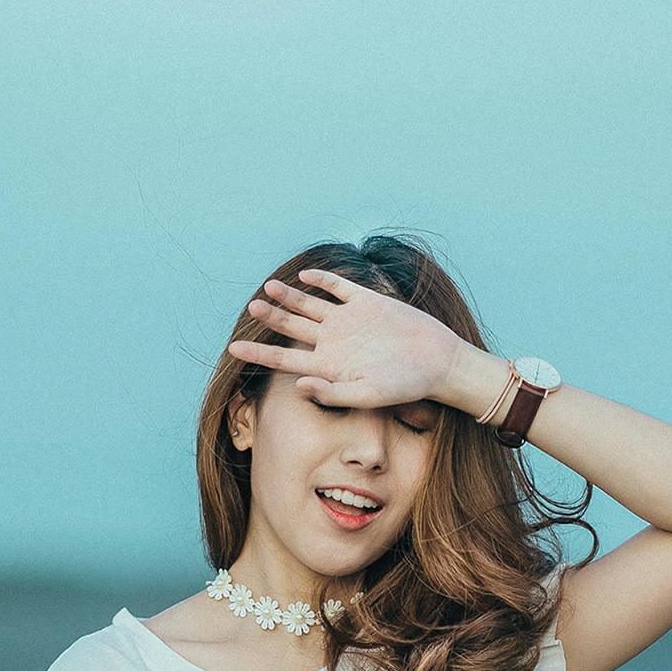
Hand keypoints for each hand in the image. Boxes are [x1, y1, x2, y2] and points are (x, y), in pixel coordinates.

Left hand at [228, 266, 464, 412]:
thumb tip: (298, 386)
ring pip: (310, 306)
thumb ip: (331, 392)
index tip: (233, 347)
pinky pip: (339, 288)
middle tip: (251, 306)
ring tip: (268, 287)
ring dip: (289, 297)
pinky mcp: (366, 303)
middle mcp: (334, 342)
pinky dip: (322, 281)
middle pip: (293, 328)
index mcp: (328, 366)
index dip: (259, 352)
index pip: (285, 360)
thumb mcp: (367, 394)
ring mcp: (349, 321)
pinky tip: (306, 276)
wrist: (438, 362)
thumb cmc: (405, 386)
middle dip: (271, 318)